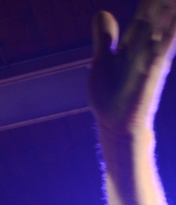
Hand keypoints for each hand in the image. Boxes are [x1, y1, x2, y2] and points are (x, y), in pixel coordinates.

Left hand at [89, 1, 175, 134]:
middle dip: (162, 2)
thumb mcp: (103, 61)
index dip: (150, 0)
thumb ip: (104, 38)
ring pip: (163, 26)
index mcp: (133, 44)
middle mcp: (145, 48)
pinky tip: (174, 17)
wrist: (116, 126)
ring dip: (169, 10)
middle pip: (156, 14)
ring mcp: (149, 58)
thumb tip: (102, 12)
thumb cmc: (110, 97)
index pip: (145, 12)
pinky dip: (170, 32)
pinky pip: (163, 47)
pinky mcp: (151, 71)